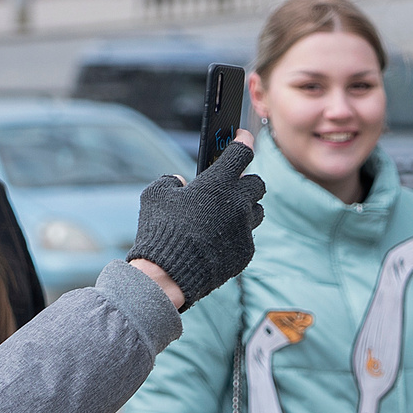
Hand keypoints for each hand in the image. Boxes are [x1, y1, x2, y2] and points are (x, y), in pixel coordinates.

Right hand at [128, 133, 264, 311]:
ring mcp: (245, 228)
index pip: (242, 152)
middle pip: (257, 182)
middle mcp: (238, 203)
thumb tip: (180, 182)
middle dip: (246, 180)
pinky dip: (237, 234)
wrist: (168, 274)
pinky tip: (220, 238)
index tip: (243, 137)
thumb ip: (171, 181)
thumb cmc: (160, 230)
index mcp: (218, 183)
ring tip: (228, 213)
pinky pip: (248, 236)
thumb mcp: (155, 195)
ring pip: (257, 210)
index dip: (243, 141)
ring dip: (246, 207)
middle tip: (232, 184)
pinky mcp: (246, 251)